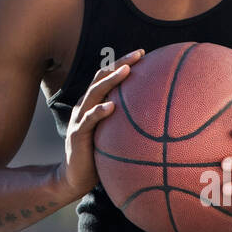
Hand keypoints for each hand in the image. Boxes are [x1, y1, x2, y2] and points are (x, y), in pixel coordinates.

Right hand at [55, 48, 144, 201]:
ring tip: (126, 71)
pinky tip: (111, 107)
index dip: (122, 63)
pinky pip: (88, 120)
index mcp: (93, 103)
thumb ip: (125, 123)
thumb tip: (157, 119)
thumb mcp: (113, 135)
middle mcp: (85, 106)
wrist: (74, 178)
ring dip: (111, 80)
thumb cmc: (98, 156)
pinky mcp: (77, 134)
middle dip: (120, 63)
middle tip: (139, 54)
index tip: (142, 53)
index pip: (107, 77)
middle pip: (101, 78)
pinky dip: (99, 111)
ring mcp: (79, 119)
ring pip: (94, 93)